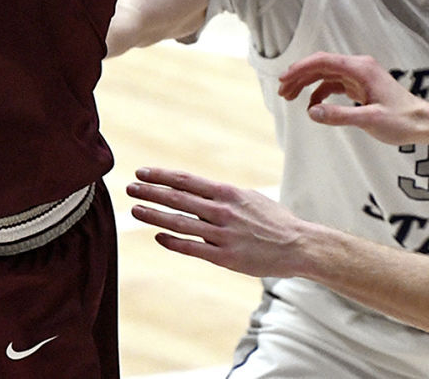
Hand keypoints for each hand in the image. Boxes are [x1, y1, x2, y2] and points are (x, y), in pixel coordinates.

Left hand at [126, 167, 310, 276]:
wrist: (299, 245)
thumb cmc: (273, 220)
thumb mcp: (248, 197)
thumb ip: (222, 195)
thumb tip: (196, 190)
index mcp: (228, 192)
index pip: (186, 180)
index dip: (161, 176)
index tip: (142, 172)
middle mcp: (222, 210)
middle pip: (178, 198)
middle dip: (151, 192)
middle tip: (130, 187)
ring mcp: (223, 234)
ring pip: (180, 223)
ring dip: (155, 216)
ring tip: (136, 211)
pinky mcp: (225, 257)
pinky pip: (193, 248)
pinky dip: (173, 242)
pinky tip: (158, 237)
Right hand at [277, 52, 423, 143]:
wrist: (422, 123)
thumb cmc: (401, 121)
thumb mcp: (369, 120)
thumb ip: (339, 115)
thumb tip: (310, 111)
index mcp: (360, 68)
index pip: (323, 61)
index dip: (300, 69)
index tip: (284, 80)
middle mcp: (358, 67)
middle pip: (321, 65)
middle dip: (299, 76)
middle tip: (282, 91)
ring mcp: (359, 76)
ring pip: (325, 74)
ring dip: (307, 83)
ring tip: (289, 97)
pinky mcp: (360, 86)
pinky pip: (334, 83)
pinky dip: (320, 91)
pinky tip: (312, 105)